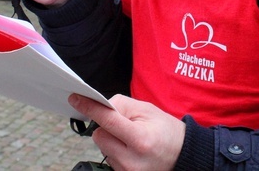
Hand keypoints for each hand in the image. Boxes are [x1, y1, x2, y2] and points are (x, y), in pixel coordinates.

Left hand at [69, 94, 185, 170]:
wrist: (182, 155)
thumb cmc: (166, 131)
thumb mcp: (147, 110)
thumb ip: (122, 106)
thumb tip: (100, 106)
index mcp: (140, 139)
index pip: (107, 120)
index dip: (90, 107)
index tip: (75, 99)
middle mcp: (131, 160)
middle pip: (99, 135)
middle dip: (106, 126)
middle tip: (124, 124)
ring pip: (102, 147)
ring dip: (111, 139)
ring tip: (132, 139)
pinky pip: (108, 157)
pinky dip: (115, 150)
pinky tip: (131, 150)